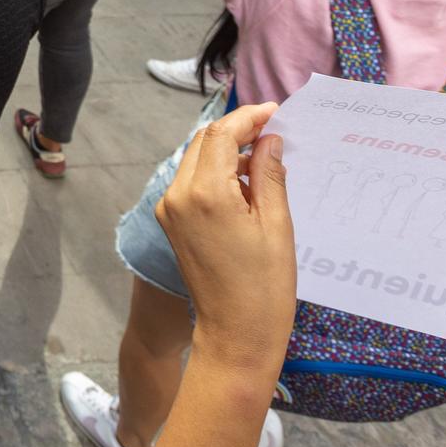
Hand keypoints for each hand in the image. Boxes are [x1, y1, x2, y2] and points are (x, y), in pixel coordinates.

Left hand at [156, 101, 294, 377]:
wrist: (234, 335)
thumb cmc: (263, 287)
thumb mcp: (277, 225)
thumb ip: (269, 175)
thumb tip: (269, 140)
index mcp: (204, 193)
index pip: (220, 134)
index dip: (248, 117)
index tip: (274, 111)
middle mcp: (177, 195)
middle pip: (203, 142)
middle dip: (236, 131)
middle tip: (273, 130)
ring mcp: (169, 209)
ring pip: (195, 159)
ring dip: (225, 150)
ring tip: (265, 156)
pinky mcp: (170, 222)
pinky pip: (191, 182)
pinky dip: (215, 172)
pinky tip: (246, 180)